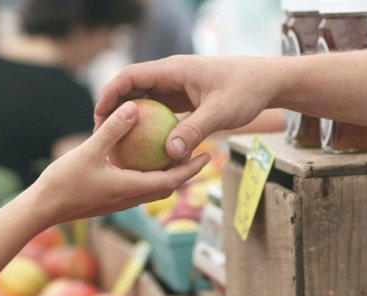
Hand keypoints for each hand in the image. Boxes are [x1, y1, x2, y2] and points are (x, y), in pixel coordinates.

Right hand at [35, 101, 209, 224]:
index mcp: (131, 189)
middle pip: (167, 186)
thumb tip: (134, 107)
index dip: (191, 169)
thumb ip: (113, 130)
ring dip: (167, 174)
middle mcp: (130, 198)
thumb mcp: (89, 151)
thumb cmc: (64, 182)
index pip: (172, 180)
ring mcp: (120, 201)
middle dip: (185, 171)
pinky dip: (147, 174)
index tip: (207, 155)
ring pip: (152, 188)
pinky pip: (136, 186)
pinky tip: (141, 158)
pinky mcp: (110, 200)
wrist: (42, 209)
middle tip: (199, 152)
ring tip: (175, 154)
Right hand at [95, 55, 279, 161]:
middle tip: (102, 135)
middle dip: (115, 109)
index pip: (131, 76)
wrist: (267, 82)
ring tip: (118, 144)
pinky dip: (151, 127)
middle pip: (133, 89)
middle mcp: (172, 76)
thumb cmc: (246, 90)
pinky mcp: (185, 100)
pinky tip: (146, 150)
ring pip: (146, 102)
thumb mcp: (220, 112)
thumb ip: (194, 131)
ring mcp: (178, 88)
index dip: (110, 94)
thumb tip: (170, 154)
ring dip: (132, 120)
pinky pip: (161, 112)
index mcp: (174, 70)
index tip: (99, 115)